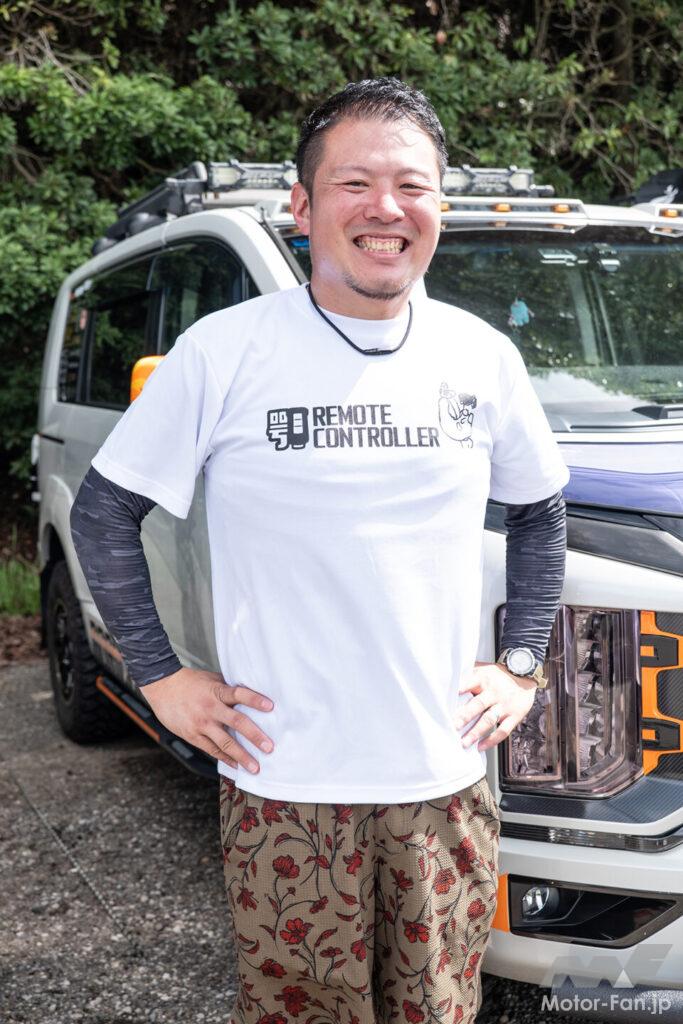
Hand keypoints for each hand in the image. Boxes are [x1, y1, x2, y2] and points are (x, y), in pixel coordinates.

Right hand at [140, 667, 274, 772]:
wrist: (162, 687)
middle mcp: (210, 708)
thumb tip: (251, 694)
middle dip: (254, 736)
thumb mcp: (212, 679)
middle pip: (236, 722)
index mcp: (217, 691)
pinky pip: (212, 750)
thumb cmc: (190, 682)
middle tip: (269, 747)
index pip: (239, 694)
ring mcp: (201, 724)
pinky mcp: (193, 736)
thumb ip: (228, 688)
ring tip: (255, 767)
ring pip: (225, 742)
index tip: (271, 706)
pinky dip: (226, 759)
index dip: (255, 700)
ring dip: (242, 756)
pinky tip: (237, 766)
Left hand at [454, 661, 537, 751]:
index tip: (445, 700)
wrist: (525, 674)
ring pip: (489, 720)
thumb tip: (444, 678)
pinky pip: (503, 730)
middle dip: (464, 717)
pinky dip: (491, 740)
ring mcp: (504, 705)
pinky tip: (480, 747)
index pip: (468, 684)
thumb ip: (466, 674)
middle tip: (452, 727)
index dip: (457, 691)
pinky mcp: (514, 716)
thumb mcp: (482, 668)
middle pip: (477, 705)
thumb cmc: (498, 674)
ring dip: (475, 733)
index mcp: (483, 679)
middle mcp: (493, 692)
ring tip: (464, 743)